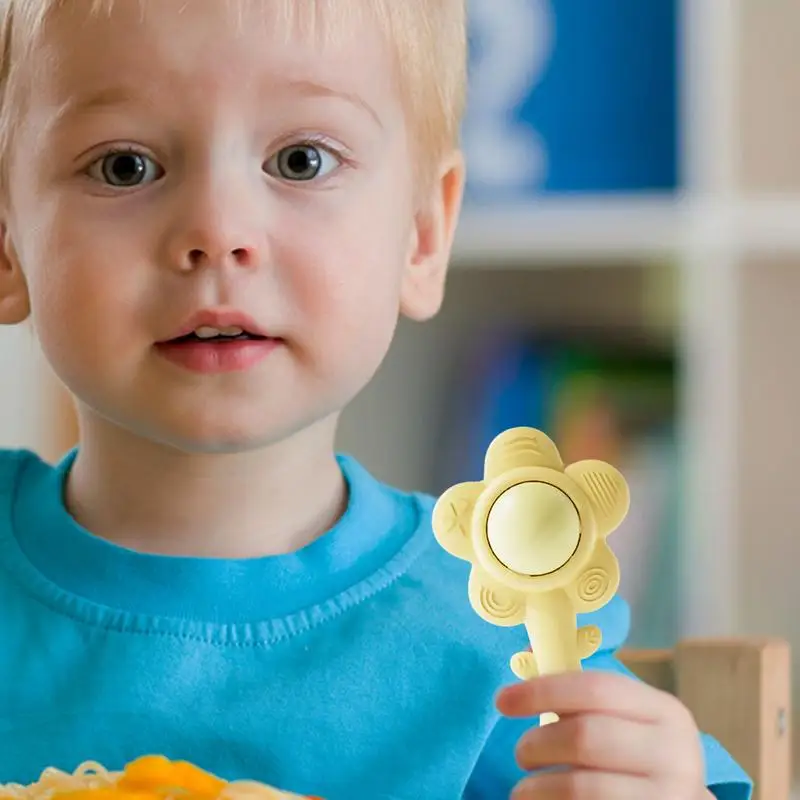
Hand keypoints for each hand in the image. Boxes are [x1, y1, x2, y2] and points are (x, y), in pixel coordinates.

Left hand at [496, 669, 710, 798]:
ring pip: (582, 787)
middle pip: (585, 737)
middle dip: (538, 744)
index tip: (503, 700)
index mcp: (666, 712)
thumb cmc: (637, 760)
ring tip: (523, 790)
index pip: (596, 688)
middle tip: (521, 754)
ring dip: (537, 788)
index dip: (543, 691)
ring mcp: (668, 799)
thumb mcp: (624, 723)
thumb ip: (581, 700)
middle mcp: (675, 755)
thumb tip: (523, 669)